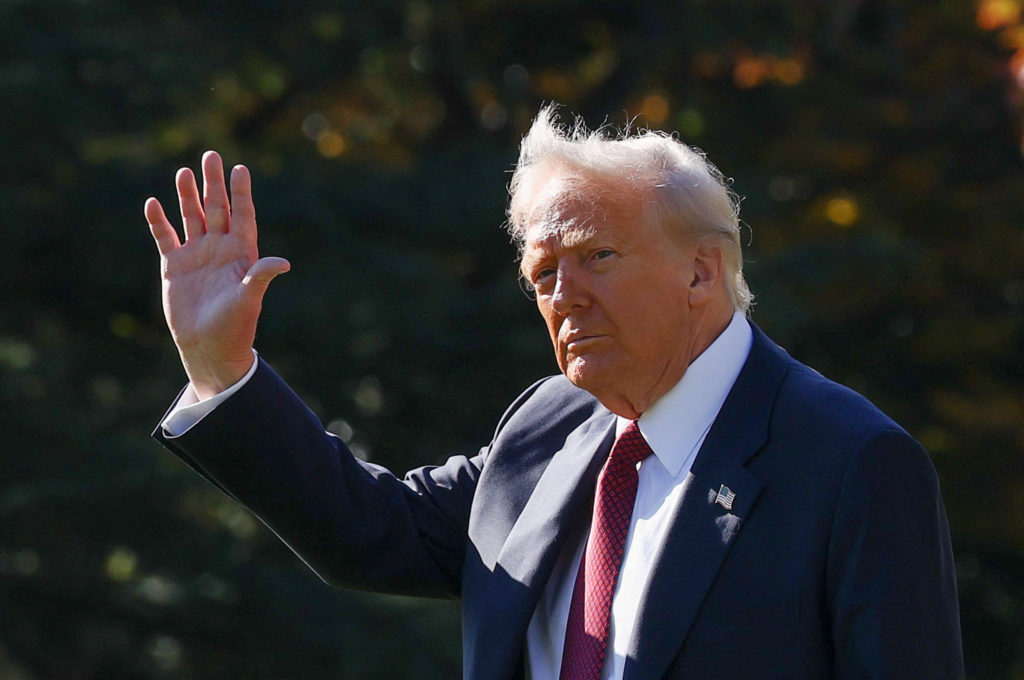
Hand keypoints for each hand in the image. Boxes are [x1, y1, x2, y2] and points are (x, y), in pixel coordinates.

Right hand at [145, 151, 289, 399]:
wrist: (209, 346)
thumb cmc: (235, 325)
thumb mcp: (248, 299)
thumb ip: (260, 277)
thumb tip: (283, 263)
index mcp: (241, 253)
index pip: (242, 215)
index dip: (241, 193)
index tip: (240, 169)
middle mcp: (219, 249)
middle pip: (216, 209)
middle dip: (213, 184)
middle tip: (211, 155)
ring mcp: (196, 255)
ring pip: (191, 217)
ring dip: (187, 196)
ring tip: (184, 172)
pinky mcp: (175, 266)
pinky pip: (165, 237)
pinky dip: (158, 222)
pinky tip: (153, 203)